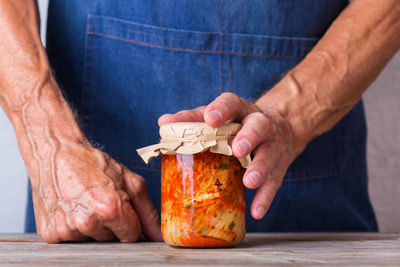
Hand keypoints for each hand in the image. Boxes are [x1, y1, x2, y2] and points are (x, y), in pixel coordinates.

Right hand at [29, 141, 161, 242]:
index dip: (130, 223)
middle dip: (112, 225)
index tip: (123, 210)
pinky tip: (72, 208)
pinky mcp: (50, 233)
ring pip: (92, 241)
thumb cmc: (94, 164)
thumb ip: (148, 212)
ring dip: (92, 227)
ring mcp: (66, 229)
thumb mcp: (130, 182)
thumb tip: (159, 237)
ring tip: (85, 203)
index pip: (131, 236)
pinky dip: (74, 227)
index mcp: (109, 209)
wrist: (56, 152)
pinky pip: (71, 241)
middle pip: (111, 240)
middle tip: (101, 202)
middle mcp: (86, 222)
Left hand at [159, 92, 305, 219]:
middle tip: (238, 149)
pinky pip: (274, 182)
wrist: (278, 129)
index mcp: (240, 110)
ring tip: (249, 182)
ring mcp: (271, 145)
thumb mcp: (217, 117)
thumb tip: (163, 123)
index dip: (221, 109)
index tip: (210, 118)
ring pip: (269, 155)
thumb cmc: (236, 125)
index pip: (232, 103)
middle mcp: (259, 124)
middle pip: (258, 126)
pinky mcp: (279, 166)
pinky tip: (256, 211)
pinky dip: (266, 198)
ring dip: (259, 169)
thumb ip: (191, 119)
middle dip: (249, 137)